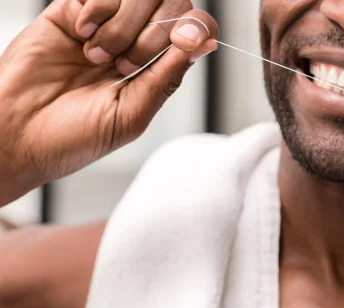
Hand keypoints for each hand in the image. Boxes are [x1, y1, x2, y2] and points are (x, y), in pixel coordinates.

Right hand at [0, 0, 217, 205]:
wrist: (18, 131)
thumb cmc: (73, 136)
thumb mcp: (132, 114)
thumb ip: (166, 77)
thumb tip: (202, 44)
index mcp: (155, 71)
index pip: (192, 31)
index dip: (196, 27)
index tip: (185, 39)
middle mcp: (134, 44)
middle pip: (171, 5)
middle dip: (155, 34)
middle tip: (126, 65)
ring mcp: (105, 25)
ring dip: (122, 26)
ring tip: (97, 58)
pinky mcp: (73, 11)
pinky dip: (96, 10)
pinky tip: (82, 37)